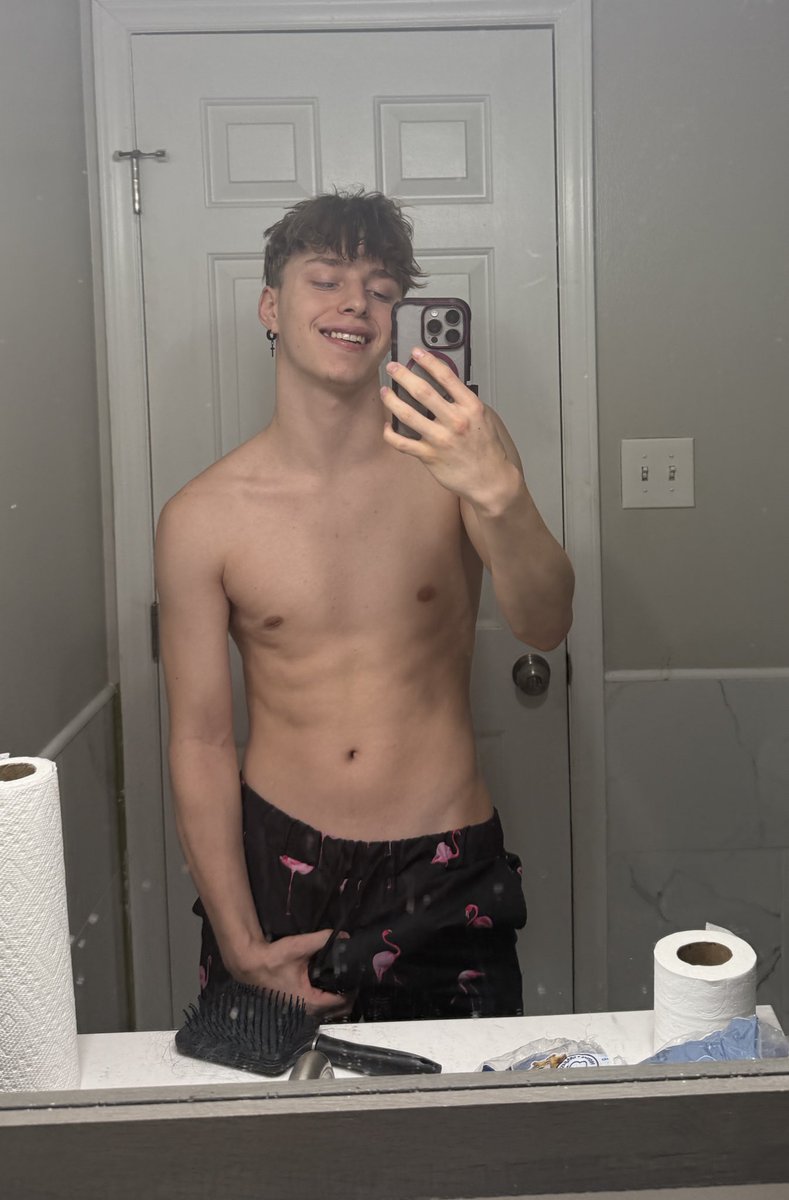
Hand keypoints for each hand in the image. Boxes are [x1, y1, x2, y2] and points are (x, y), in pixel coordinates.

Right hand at [231, 929, 353, 1017]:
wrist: (250, 965)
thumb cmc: (273, 959)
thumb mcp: (299, 947)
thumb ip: (323, 940)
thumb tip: (344, 936)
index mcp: (310, 1001)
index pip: (342, 1002)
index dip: (353, 990)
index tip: (358, 977)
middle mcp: (307, 1012)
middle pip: (338, 1011)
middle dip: (348, 996)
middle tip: (353, 979)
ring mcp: (300, 1012)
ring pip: (327, 1012)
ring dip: (337, 1000)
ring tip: (343, 981)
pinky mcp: (295, 1008)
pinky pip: (318, 1009)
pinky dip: (326, 1000)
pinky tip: (327, 985)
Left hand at [381, 348, 516, 509]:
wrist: (490, 480)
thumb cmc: (487, 450)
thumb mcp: (484, 418)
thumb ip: (464, 402)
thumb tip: (445, 386)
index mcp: (470, 407)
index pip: (446, 376)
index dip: (428, 361)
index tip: (416, 353)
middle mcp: (455, 421)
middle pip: (422, 391)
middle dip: (403, 375)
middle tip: (393, 367)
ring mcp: (440, 439)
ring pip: (407, 414)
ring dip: (392, 400)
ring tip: (385, 392)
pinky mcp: (429, 456)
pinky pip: (402, 442)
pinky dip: (391, 433)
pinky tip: (388, 426)